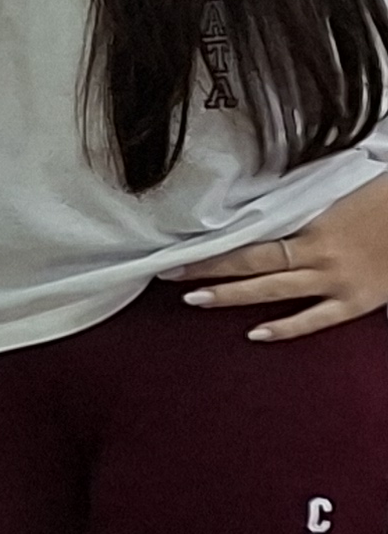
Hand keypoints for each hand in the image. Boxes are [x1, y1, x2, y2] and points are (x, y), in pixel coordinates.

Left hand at [185, 175, 387, 340]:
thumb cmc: (383, 200)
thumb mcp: (336, 198)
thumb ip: (301, 212)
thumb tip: (260, 213)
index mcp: (311, 228)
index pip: (249, 241)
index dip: (212, 249)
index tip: (176, 253)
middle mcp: (318, 256)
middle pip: (252, 265)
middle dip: (209, 271)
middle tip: (168, 276)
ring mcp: (338, 281)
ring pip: (275, 291)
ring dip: (233, 296)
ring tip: (195, 300)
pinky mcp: (359, 301)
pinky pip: (317, 318)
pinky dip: (286, 328)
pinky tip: (257, 334)